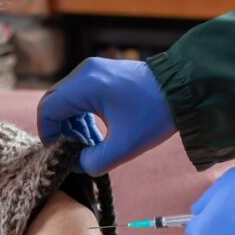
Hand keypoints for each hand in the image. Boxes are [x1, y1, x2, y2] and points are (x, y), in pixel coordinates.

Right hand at [38, 58, 175, 175]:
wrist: (187, 88)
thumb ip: (93, 162)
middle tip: (74, 151)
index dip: (48, 134)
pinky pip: (79, 96)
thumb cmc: (156, 114)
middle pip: (54, 103)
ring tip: (89, 145)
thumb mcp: (125, 146)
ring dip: (72, 125)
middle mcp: (85, 72)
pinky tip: (97, 134)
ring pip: (66, 100)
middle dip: (60, 131)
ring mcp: (93, 70)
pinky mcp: (102, 73)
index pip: (48, 109)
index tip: (60, 153)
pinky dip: (82, 116)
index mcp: (86, 84)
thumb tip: (77, 165)